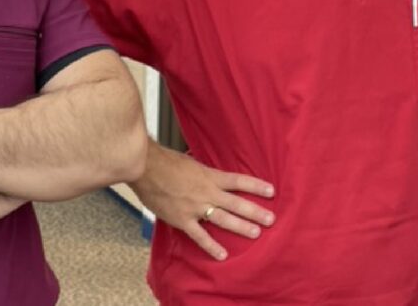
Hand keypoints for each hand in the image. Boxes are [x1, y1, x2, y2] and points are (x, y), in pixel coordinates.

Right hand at [131, 142, 274, 260]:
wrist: (147, 169)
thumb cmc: (166, 161)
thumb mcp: (192, 162)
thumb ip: (204, 171)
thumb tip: (211, 173)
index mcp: (210, 176)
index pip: (238, 180)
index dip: (255, 186)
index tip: (271, 191)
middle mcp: (207, 192)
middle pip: (236, 203)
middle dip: (255, 211)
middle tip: (271, 219)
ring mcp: (196, 208)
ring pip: (223, 219)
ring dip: (241, 226)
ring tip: (256, 233)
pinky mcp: (183, 220)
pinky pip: (200, 236)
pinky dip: (211, 246)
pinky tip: (223, 254)